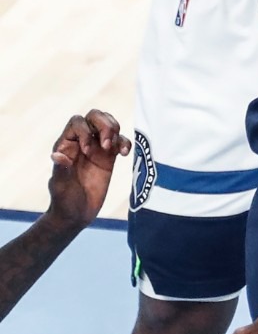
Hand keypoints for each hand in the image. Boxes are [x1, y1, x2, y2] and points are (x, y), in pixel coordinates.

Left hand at [47, 112, 130, 228]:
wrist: (76, 216)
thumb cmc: (63, 201)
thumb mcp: (60, 186)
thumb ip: (60, 170)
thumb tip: (56, 155)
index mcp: (66, 145)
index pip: (77, 123)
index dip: (85, 131)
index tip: (88, 152)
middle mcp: (82, 142)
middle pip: (94, 117)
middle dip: (104, 124)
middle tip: (107, 144)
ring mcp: (97, 148)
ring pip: (109, 124)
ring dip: (115, 131)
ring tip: (115, 149)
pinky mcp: (109, 157)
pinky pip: (120, 141)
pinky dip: (125, 143)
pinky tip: (125, 154)